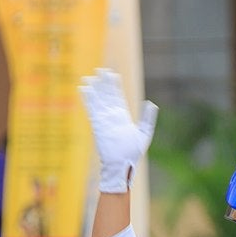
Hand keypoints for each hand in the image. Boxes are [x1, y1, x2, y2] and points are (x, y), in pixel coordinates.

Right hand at [79, 68, 157, 192]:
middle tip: (99, 71)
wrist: (122, 165)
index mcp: (123, 117)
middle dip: (103, 84)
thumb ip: (147, 118)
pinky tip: (84, 89)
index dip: (114, 86)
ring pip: (98, 101)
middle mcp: (112, 116)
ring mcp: (104, 120)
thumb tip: (151, 103)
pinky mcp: (98, 125)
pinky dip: (88, 99)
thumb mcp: (144, 133)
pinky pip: (92, 110)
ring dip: (93, 89)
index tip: (112, 74)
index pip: (117, 97)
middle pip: (106, 96)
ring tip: (88, 77)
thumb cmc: (132, 153)